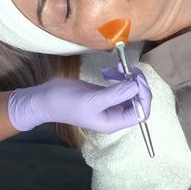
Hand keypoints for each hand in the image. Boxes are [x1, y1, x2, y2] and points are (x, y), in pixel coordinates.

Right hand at [7, 77, 149, 133]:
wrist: (47, 98)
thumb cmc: (67, 103)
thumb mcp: (91, 100)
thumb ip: (114, 95)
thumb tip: (136, 86)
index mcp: (113, 122)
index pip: (140, 113)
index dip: (143, 97)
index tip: (137, 80)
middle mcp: (114, 114)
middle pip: (138, 101)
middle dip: (137, 85)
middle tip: (130, 69)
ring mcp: (109, 103)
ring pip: (130, 91)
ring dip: (129, 78)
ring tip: (119, 67)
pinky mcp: (104, 93)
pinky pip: (120, 85)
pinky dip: (119, 76)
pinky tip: (110, 71)